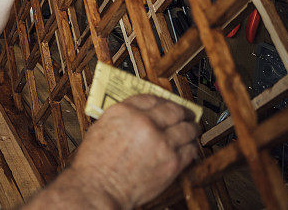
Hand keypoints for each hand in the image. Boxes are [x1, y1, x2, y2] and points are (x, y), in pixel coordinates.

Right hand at [69, 95, 199, 208]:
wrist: (99, 188)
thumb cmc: (94, 164)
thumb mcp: (100, 129)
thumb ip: (122, 119)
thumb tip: (136, 117)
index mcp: (124, 112)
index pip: (150, 98)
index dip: (162, 100)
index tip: (166, 104)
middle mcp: (144, 123)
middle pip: (173, 110)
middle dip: (182, 112)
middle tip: (186, 114)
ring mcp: (160, 142)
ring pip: (187, 128)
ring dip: (191, 128)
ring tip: (192, 129)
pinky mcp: (172, 162)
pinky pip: (190, 149)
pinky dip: (191, 147)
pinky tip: (189, 147)